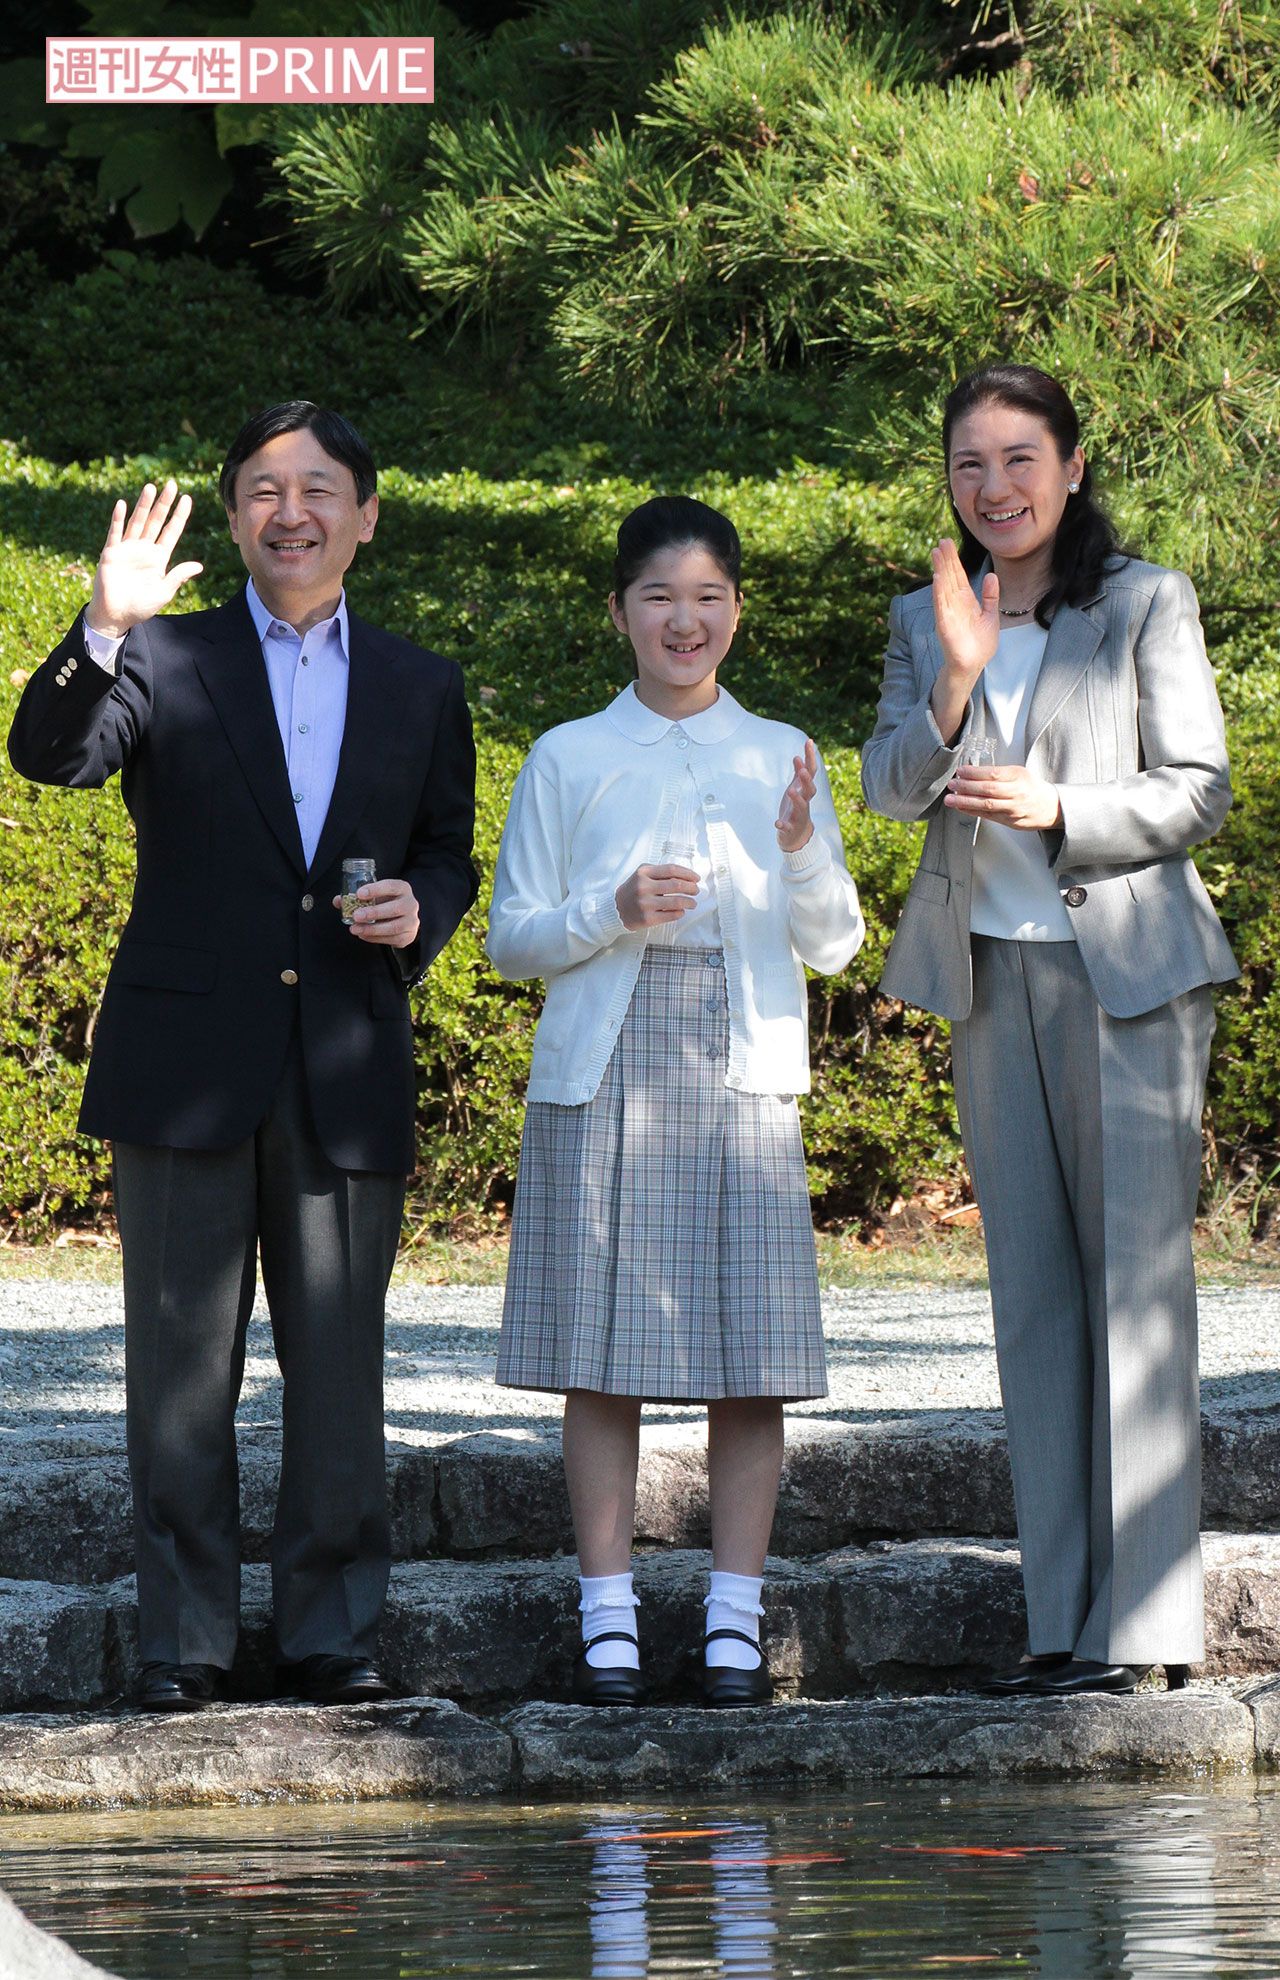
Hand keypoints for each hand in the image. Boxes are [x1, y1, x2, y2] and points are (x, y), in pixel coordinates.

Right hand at [85, 481, 203, 638]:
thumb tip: (199, 565)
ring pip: (137, 522)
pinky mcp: (111, 553)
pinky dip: (119, 519)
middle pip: (156, 521)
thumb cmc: (141, 606)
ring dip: (144, 505)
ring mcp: (127, 549)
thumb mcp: (164, 591)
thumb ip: (178, 576)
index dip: (179, 516)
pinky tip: (123, 505)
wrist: (116, 615)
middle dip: (164, 504)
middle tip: (172, 484)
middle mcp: (144, 549)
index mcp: (158, 557)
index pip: (171, 531)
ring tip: (151, 487)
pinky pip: (115, 533)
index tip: (187, 499)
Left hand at [333, 877, 420, 948]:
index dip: (376, 890)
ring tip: (356, 929)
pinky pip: (392, 939)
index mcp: (402, 888)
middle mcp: (411, 904)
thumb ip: (357, 897)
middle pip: (396, 908)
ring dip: (373, 929)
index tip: (359, 894)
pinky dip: (375, 938)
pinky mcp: (408, 936)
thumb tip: (338, 901)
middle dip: (374, 912)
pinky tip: (363, 935)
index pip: (391, 886)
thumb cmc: (386, 903)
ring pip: (394, 926)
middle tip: (356, 915)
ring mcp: (412, 921)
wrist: (403, 919)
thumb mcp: (375, 896)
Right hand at [615, 863, 698, 930]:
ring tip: (693, 903)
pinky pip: (670, 915)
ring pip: (676, 902)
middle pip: (676, 885)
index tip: (696, 878)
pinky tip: (681, 911)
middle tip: (696, 890)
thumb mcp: (641, 875)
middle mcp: (644, 887)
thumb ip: (660, 873)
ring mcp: (645, 904)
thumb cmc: (633, 890)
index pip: (672, 870)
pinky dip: (680, 913)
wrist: (615, 909)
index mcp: (644, 873)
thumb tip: (686, 877)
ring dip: (689, 902)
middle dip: (691, 888)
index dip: (688, 873)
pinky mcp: (647, 919)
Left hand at [776, 738, 817, 851]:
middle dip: (807, 781)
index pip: (811, 772)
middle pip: (810, 790)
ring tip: (790, 791)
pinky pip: (787, 827)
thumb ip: (798, 774)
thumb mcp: (797, 789)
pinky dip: (783, 825)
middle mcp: (805, 802)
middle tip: (803, 771)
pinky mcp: (790, 828)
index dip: (811, 757)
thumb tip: (798, 756)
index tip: (809, 741)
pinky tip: (777, 822)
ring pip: (801, 807)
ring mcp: (798, 816)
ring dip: (797, 799)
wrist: (797, 835)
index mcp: (805, 791)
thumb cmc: (796, 808)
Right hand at [931, 537, 999, 683]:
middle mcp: (955, 604)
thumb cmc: (980, 643)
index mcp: (965, 600)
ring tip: (936, 553)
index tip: (948, 543)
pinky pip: (941, 605)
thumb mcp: (990, 615)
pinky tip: (937, 577)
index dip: (953, 559)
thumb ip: (990, 596)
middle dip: (946, 559)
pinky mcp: (945, 624)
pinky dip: (939, 591)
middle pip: (949, 577)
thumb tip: (992, 575)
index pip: (958, 575)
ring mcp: (948, 613)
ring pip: (943, 586)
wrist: (973, 664)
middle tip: (942, 541)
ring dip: (940, 569)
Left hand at [944, 764, 1061, 831]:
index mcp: (1019, 776)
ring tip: (950, 799)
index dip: (975, 773)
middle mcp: (1017, 793)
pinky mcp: (1010, 821)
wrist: (1051, 807)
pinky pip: (988, 816)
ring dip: (965, 802)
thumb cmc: (1031, 787)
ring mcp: (1014, 809)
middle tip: (952, 784)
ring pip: (986, 805)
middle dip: (967, 787)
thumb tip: (971, 773)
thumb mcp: (1019, 773)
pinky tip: (960, 807)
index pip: (994, 774)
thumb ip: (999, 773)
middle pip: (988, 790)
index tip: (960, 771)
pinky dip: (972, 811)